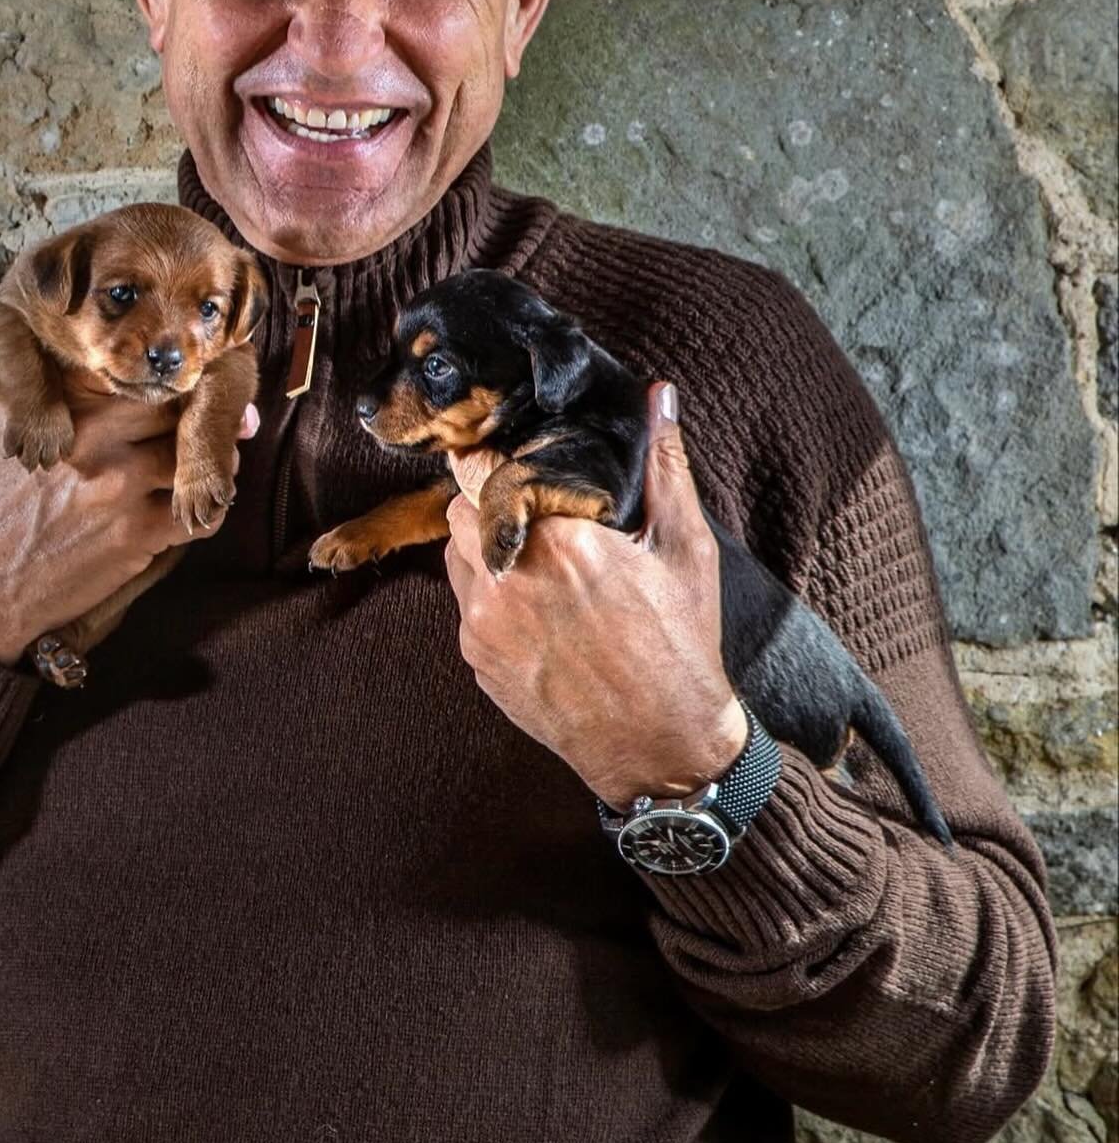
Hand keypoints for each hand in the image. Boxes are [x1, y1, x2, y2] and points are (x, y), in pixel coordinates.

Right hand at [0, 382, 259, 666]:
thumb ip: (26, 376)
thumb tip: (58, 344)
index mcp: (63, 395)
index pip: (140, 364)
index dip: (170, 370)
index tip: (188, 376)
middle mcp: (97, 431)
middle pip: (181, 401)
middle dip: (201, 410)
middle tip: (222, 415)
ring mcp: (121, 481)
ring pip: (200, 452)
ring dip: (212, 458)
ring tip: (214, 459)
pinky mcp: (137, 533)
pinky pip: (202, 510)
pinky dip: (211, 506)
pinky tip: (202, 502)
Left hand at [444, 381, 745, 808]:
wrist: (661, 747)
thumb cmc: (681, 644)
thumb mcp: (686, 548)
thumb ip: (663, 465)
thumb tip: (660, 396)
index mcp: (562, 538)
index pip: (491, 467)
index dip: (499, 458)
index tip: (517, 460)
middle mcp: (510, 576)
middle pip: (462, 503)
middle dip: (487, 497)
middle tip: (526, 504)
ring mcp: (485, 622)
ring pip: (455, 551)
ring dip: (481, 543)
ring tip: (532, 555)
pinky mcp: (475, 658)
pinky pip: (464, 602)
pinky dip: (487, 592)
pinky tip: (533, 604)